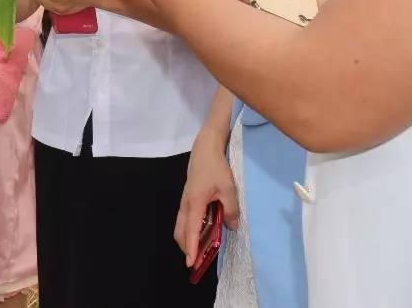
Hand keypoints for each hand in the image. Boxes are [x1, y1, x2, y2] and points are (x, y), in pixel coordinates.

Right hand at [175, 132, 240, 266]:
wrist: (206, 147)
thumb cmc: (216, 167)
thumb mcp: (229, 189)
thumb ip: (231, 210)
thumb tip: (231, 227)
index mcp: (195, 203)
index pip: (191, 230)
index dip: (191, 248)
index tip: (191, 263)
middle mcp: (186, 203)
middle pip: (179, 230)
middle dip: (186, 246)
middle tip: (197, 259)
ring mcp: (185, 199)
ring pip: (181, 224)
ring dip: (187, 237)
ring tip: (199, 248)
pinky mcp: (188, 196)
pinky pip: (185, 217)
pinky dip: (190, 228)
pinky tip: (202, 230)